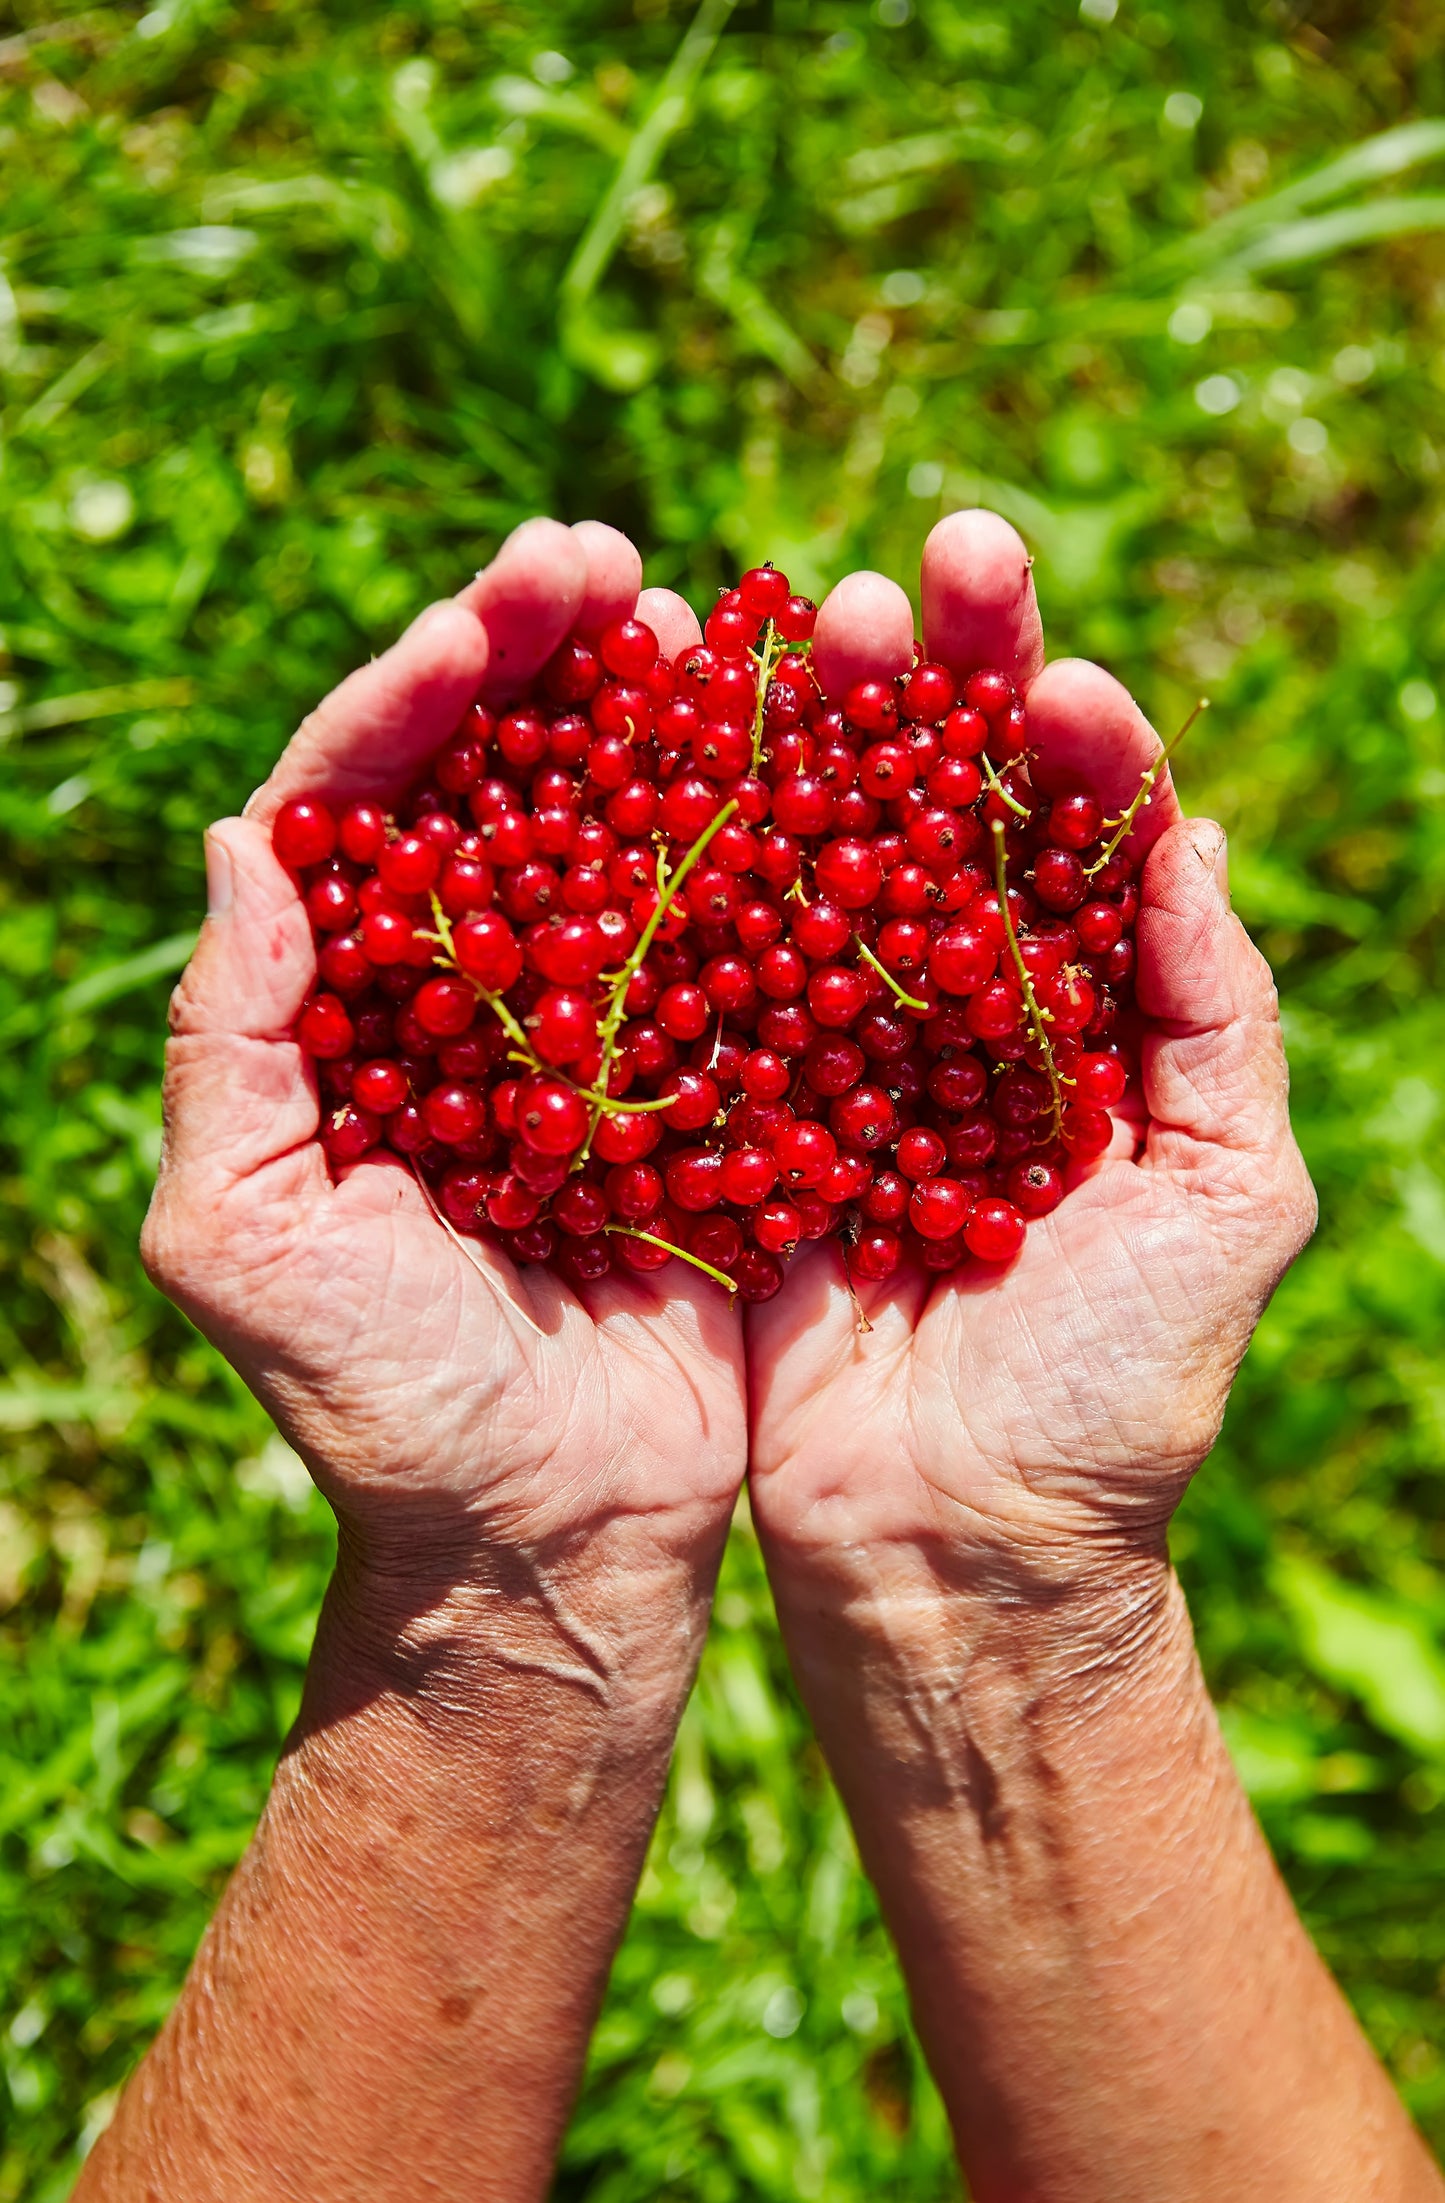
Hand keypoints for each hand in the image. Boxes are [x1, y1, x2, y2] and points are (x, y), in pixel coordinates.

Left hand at [142, 518, 745, 1657]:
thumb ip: (231, 1044)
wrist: (544, 1545)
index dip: (416, 693)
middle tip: (605, 567)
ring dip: (679, 722)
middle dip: (549, 660)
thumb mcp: (248, 1240)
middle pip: (509, 786)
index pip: (366, 806)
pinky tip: (835, 769)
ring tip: (729, 620)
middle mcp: (483, 999)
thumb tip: (246, 832)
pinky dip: (790, 857)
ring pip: (641, 840)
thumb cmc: (379, 1410)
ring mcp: (612, 1038)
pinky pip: (757, 952)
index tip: (490, 613)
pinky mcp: (727, 1094)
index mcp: (354, 1012)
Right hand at [746, 508, 1317, 1609]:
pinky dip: (690, 868)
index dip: (1066, 736)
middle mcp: (953, 1015)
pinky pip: (708, 977)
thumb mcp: (1226, 1203)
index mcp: (1083, 1022)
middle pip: (941, 811)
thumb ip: (1219, 1022)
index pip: (1076, 839)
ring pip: (818, 861)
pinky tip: (669, 758)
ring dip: (809, 737)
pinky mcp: (729, 1115)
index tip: (1052, 670)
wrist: (959, 1554)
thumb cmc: (1119, 1396)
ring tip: (791, 617)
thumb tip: (1193, 836)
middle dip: (938, 687)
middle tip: (920, 570)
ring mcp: (831, 1057)